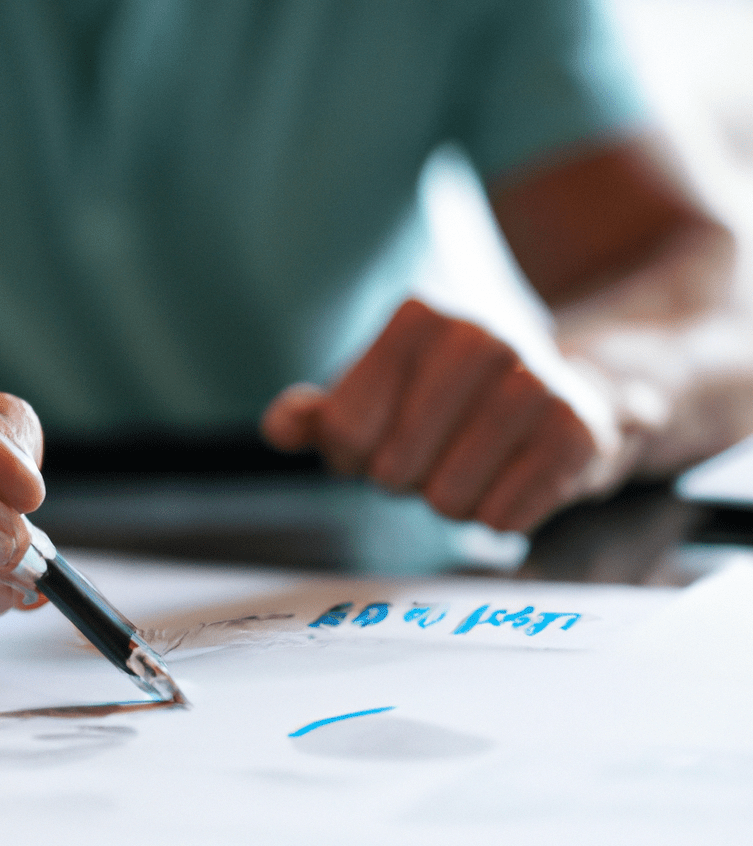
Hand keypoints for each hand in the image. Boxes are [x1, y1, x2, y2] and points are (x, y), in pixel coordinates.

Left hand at [262, 300, 623, 532]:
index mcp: (418, 318)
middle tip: (435, 451)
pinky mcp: (577, 433)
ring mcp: (536, 381)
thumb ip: (319, 416)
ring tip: (473, 462)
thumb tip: (278, 428)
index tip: (382, 434)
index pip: (345, 433)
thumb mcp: (373, 398)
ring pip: (447, 500)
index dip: (354, 455)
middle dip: (403, 479)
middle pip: (391, 471)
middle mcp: (481, 335)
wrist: (554, 396)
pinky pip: (501, 519)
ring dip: (450, 500)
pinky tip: (512, 477)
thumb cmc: (442, 404)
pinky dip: (497, 516)